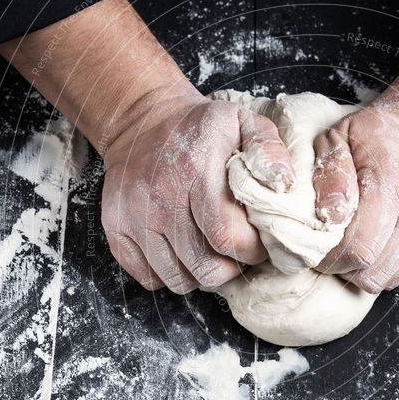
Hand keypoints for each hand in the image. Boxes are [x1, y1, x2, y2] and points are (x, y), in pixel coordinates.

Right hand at [100, 90, 293, 291]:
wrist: (143, 119)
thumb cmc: (201, 128)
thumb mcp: (243, 123)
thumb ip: (268, 152)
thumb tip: (282, 186)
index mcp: (195, 171)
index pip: (228, 238)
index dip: (252, 250)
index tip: (258, 241)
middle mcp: (159, 198)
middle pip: (205, 268)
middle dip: (231, 267)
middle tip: (236, 249)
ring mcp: (133, 217)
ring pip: (178, 280)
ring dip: (202, 273)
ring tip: (211, 249)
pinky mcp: (116, 229)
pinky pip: (149, 278)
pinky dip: (171, 273)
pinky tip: (184, 249)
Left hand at [313, 0, 398, 292]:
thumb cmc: (387, 127)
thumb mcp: (342, 136)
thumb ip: (329, 175)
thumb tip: (326, 217)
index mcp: (393, 188)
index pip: (358, 252)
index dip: (333, 262)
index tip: (322, 255)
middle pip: (376, 273)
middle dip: (349, 270)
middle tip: (339, 253)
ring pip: (396, 277)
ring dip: (373, 269)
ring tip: (364, 244)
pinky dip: (397, 263)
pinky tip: (389, 239)